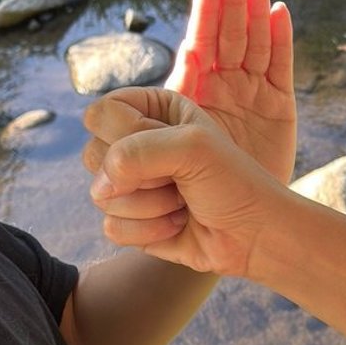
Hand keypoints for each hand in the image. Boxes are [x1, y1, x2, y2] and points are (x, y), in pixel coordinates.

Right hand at [83, 88, 290, 277]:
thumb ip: (135, 151)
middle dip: (141, 175)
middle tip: (179, 177)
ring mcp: (131, 184)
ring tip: (183, 202)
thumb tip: (101, 187)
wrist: (253, 234)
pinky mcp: (131, 220)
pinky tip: (177, 226)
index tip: (168, 142)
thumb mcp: (191, 147)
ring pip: (100, 195)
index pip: (101, 113)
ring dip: (151, 206)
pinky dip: (149, 232)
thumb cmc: (232, 182)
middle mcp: (137, 144)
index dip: (127, 132)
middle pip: (93, 154)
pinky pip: (111, 227)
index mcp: (153, 110)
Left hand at [167, 0, 296, 183]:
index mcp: (193, 93)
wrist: (236, 229)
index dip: (206, 6)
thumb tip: (181, 57)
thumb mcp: (168, 155)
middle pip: (229, 32)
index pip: (199, 39)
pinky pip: (281, 65)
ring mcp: (253, 95)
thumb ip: (162, 119)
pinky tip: (280, 11)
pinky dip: (282, 38)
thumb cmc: (194, 198)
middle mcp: (223, 88)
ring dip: (256, 8)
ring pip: (256, 42)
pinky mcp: (280, 107)